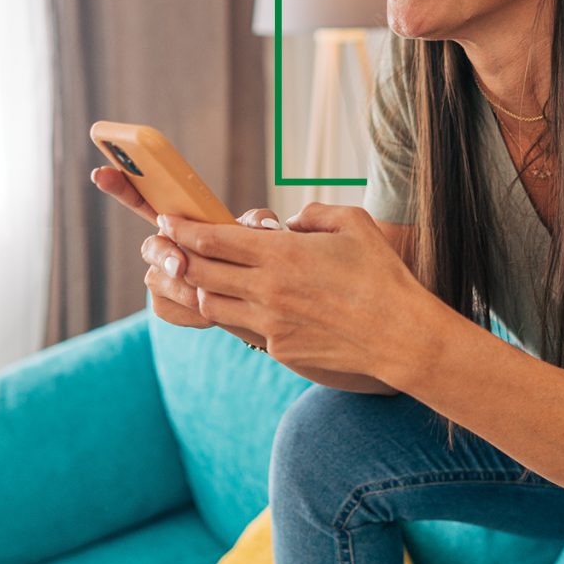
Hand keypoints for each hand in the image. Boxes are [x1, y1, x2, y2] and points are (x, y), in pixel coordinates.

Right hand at [94, 166, 283, 338]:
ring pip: (158, 280)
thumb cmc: (253, 261)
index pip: (145, 199)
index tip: (100, 174)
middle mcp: (163, 246)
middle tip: (181, 266)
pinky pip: (165, 307)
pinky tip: (211, 315)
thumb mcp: (260, 234)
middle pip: (151, 246)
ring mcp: (159, 275)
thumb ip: (258, 223)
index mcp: (181, 222)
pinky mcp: (162, 304)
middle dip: (164, 255)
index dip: (121, 185)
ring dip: (185, 289)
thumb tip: (263, 226)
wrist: (258, 306)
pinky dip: (190, 313)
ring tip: (213, 296)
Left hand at [163, 203, 439, 384]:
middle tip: (163, 247)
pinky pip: (244, 328)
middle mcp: (266, 291)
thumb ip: (312, 214)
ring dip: (200, 288)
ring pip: (212, 304)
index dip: (183, 230)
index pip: (212, 240)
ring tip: (196, 276)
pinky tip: (240, 303)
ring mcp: (269, 324)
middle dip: (175, 257)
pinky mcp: (279, 349)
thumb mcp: (352, 224)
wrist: (400, 337)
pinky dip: (236, 313)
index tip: (166, 222)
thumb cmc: (381, 275)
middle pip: (200, 272)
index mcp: (281, 255)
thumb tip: (288, 223)